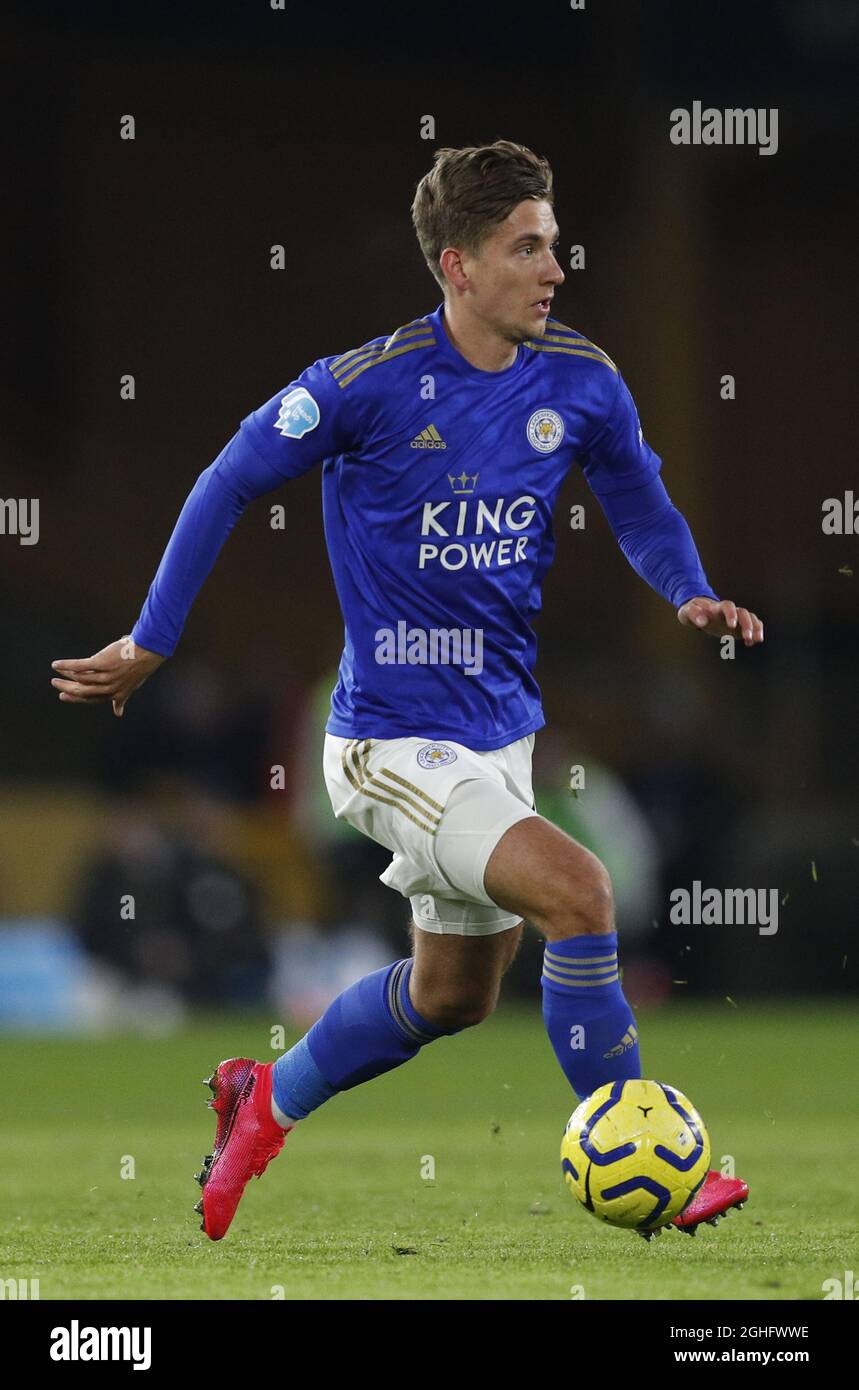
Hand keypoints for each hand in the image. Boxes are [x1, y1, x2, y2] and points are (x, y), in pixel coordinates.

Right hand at [51, 637, 165, 715]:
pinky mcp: (101, 662)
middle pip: (82, 691)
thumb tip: (118, 713)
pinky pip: (78, 666)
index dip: (76, 699)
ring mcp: (105, 675)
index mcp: (115, 694)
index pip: (91, 699)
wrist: (147, 651)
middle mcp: (110, 687)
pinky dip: (66, 665)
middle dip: (67, 688)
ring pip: (80, 678)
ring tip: (57, 670)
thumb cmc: (139, 667)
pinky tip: (56, 664)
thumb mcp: (131, 687)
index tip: (63, 696)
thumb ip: (121, 699)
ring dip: (66, 674)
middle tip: (55, 684)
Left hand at [677, 597, 763, 646]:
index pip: (728, 606)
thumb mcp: (687, 611)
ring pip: (750, 618)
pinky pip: (751, 625)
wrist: (696, 610)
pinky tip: (751, 643)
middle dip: (747, 624)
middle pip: (743, 612)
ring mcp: (734, 617)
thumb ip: (693, 614)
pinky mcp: (737, 625)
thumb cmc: (691, 610)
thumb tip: (702, 623)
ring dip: (756, 627)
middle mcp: (728, 611)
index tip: (731, 625)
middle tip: (748, 637)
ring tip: (758, 640)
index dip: (731, 614)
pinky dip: (755, 632)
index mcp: (716, 607)